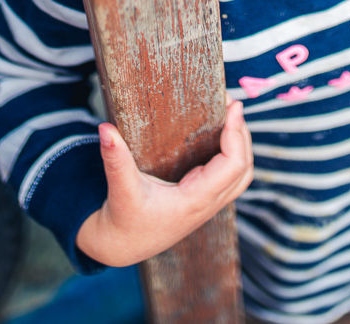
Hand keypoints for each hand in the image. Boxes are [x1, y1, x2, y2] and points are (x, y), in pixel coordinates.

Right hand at [76, 99, 252, 265]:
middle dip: (243, 135)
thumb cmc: (123, 220)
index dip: (236, 134)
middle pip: (244, 169)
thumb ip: (115, 159)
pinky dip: (233, 155)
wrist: (121, 246)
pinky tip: (220, 135)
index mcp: (194, 201)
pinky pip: (230, 178)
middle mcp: (206, 204)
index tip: (232, 107)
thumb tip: (105, 128)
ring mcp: (207, 205)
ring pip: (241, 176)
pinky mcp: (202, 201)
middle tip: (231, 104)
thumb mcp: (120, 189)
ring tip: (230, 116)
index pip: (232, 166)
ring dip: (242, 145)